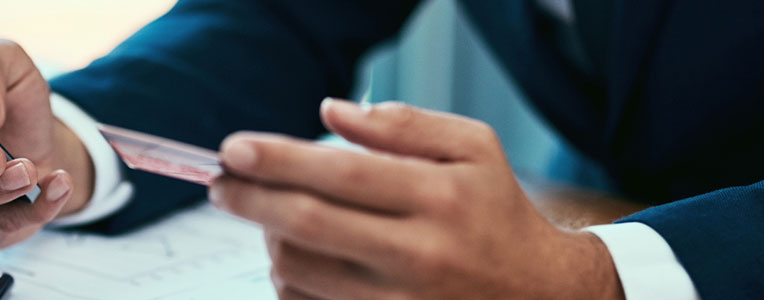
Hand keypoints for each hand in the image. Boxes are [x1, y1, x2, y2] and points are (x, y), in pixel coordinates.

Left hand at [209, 99, 622, 298]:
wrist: (541, 296)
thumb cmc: (497, 214)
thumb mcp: (474, 151)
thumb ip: (404, 125)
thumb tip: (332, 112)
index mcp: (440, 199)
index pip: (341, 174)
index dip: (279, 160)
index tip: (235, 149)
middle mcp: (419, 254)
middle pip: (309, 224)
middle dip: (251, 200)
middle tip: (222, 184)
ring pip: (300, 271)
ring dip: (269, 239)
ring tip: (271, 218)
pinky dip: (288, 279)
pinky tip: (296, 256)